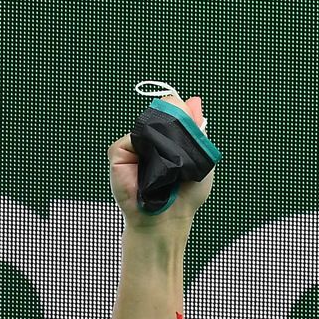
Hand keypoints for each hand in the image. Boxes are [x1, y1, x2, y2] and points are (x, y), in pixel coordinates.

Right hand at [107, 94, 213, 231]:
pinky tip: (150, 166)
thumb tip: (194, 101)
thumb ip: (195, 130)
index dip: (182, 111)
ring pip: (147, 125)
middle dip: (174, 122)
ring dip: (162, 139)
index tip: (192, 113)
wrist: (168, 217)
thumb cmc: (186, 193)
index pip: (173, 112)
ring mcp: (134, 145)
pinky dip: (143, 148)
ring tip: (168, 163)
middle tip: (181, 145)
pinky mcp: (118, 153)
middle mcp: (150, 140)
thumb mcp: (200, 158)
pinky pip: (131, 137)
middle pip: (160, 113)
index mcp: (169, 139)